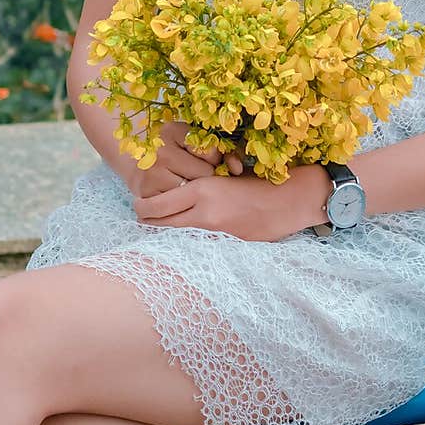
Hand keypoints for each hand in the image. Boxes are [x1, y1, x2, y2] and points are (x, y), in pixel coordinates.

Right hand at [121, 120, 243, 199]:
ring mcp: (152, 175)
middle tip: (195, 174)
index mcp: (173, 131)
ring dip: (194, 192)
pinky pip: (177, 206)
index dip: (213, 159)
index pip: (212, 153)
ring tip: (184, 184)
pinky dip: (180, 204)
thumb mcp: (192, 139)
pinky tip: (175, 195)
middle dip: (206, 178)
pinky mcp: (146, 195)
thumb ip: (222, 149)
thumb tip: (238, 169)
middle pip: (205, 175)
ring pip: (192, 193)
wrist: (133, 159)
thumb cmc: (172, 148)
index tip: (204, 159)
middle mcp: (161, 152)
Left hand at [132, 169, 307, 242]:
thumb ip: (199, 187)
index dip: (143, 207)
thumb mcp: (223, 177)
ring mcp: (215, 234)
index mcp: (202, 190)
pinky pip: (197, 246)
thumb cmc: (257, 181)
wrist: (288, 201)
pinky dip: (186, 243)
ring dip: (164, 235)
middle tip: (140, 218)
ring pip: (176, 238)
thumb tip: (174, 195)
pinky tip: (182, 241)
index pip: (159, 204)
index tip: (136, 205)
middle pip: (161, 225)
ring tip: (157, 230)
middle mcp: (204, 214)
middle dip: (146, 223)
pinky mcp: (226, 247)